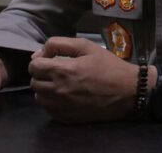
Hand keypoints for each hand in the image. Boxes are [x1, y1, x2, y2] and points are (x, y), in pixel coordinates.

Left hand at [28, 37, 154, 122]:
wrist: (127, 91)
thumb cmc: (108, 66)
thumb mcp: (86, 46)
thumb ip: (60, 44)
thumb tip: (40, 53)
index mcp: (63, 71)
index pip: (34, 67)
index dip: (39, 60)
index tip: (50, 59)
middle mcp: (58, 90)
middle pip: (34, 82)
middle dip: (41, 74)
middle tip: (56, 70)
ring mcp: (61, 107)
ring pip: (39, 97)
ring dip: (45, 88)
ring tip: (59, 83)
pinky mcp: (67, 118)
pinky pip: (49, 109)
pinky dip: (52, 101)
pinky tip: (65, 95)